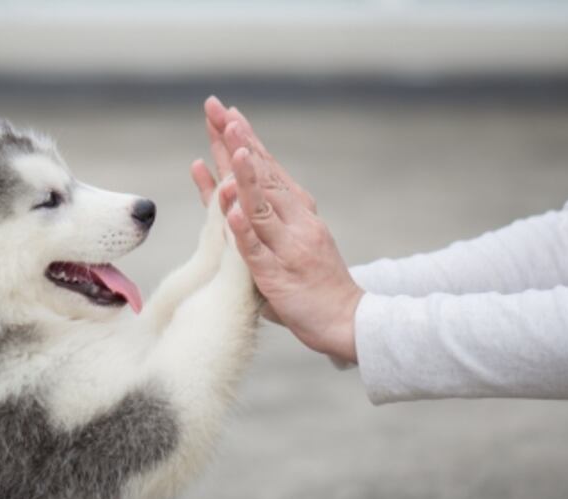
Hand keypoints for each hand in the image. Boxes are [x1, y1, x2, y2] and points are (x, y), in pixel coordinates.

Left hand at [192, 96, 364, 361]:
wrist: (348, 320)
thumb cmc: (314, 282)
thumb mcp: (290, 241)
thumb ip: (262, 219)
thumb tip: (232, 192)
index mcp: (297, 211)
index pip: (267, 168)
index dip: (245, 140)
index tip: (226, 113)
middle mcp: (295, 221)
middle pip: (261, 176)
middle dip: (238, 142)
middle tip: (219, 110)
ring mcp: (287, 247)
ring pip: (262, 206)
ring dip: (246, 175)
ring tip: (231, 147)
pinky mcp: (278, 276)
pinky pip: (257, 251)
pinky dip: (244, 230)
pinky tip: (231, 211)